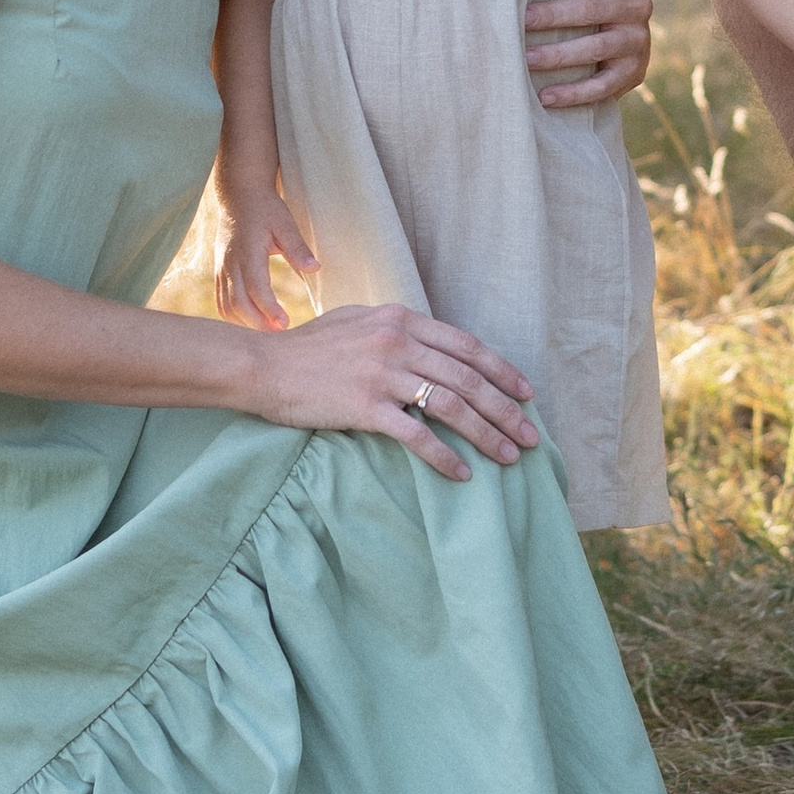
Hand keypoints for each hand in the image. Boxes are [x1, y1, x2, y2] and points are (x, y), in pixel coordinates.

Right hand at [214, 180, 318, 331]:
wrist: (239, 195)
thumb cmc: (266, 208)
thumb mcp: (285, 223)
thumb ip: (297, 247)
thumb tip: (315, 268)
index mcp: (248, 251)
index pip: (256, 286)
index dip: (268, 308)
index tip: (285, 323)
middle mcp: (230, 262)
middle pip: (238, 302)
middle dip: (258, 323)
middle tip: (281, 337)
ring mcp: (221, 268)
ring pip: (227, 305)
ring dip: (245, 323)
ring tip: (269, 335)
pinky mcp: (219, 271)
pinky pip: (221, 300)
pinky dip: (233, 316)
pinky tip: (250, 324)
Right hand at [242, 302, 539, 480]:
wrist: (263, 366)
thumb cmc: (308, 347)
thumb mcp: (358, 320)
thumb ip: (396, 328)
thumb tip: (430, 344)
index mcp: (401, 318)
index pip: (466, 346)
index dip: (502, 370)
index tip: (526, 393)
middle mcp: (398, 341)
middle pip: (468, 378)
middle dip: (506, 409)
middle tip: (531, 436)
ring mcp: (382, 373)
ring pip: (452, 405)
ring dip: (487, 434)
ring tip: (509, 456)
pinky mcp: (365, 406)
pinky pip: (417, 435)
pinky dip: (444, 456)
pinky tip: (462, 474)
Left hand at [523, 0, 651, 109]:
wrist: (617, 45)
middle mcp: (638, 4)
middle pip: (593, 9)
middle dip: (553, 16)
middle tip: (517, 20)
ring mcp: (638, 40)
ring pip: (598, 47)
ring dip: (559, 55)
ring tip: (525, 60)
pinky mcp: (635, 72)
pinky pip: (604, 85)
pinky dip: (574, 93)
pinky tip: (544, 97)